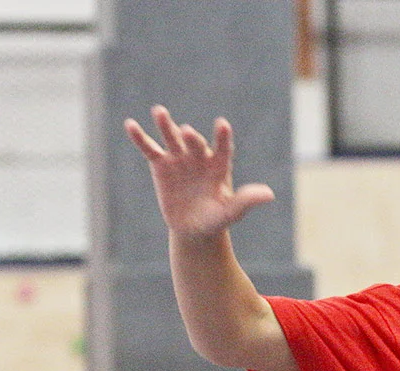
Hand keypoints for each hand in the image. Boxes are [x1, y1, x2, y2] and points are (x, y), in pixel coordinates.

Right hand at [124, 107, 275, 242]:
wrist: (193, 228)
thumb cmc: (216, 219)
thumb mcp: (231, 212)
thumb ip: (246, 201)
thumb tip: (269, 195)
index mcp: (219, 165)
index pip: (222, 148)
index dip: (222, 137)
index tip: (222, 125)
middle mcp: (199, 157)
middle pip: (195, 143)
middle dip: (191, 138)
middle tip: (186, 132)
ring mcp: (179, 158)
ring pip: (172, 139)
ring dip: (165, 125)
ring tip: (159, 112)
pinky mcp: (161, 165)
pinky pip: (149, 149)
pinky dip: (140, 138)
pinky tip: (130, 125)